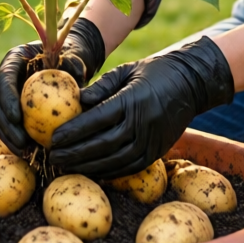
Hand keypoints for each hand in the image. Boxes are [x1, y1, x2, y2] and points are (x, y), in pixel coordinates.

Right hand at [0, 17, 105, 155]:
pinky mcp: (13, 107)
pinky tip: (29, 153)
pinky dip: (17, 139)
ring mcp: (7, 93)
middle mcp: (6, 76)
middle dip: (5, 125)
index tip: (17, 118)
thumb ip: (74, 65)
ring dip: (8, 136)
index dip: (7, 99)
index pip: (4, 78)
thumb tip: (79, 83)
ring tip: (24, 152)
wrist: (70, 60)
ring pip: (0, 117)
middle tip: (21, 142)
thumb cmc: (73, 55)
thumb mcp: (75, 56)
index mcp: (15, 58)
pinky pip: (10, 125)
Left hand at [49, 36, 233, 178]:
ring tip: (65, 166)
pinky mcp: (156, 152)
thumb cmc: (154, 72)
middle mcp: (143, 123)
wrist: (191, 83)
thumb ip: (101, 86)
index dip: (74, 130)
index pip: (97, 119)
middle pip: (102, 144)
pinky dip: (107, 172)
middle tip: (52, 156)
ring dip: (87, 166)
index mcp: (133, 99)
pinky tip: (90, 171)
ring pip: (114, 160)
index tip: (53, 137)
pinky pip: (128, 167)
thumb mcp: (127, 70)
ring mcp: (151, 140)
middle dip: (75, 152)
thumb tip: (76, 101)